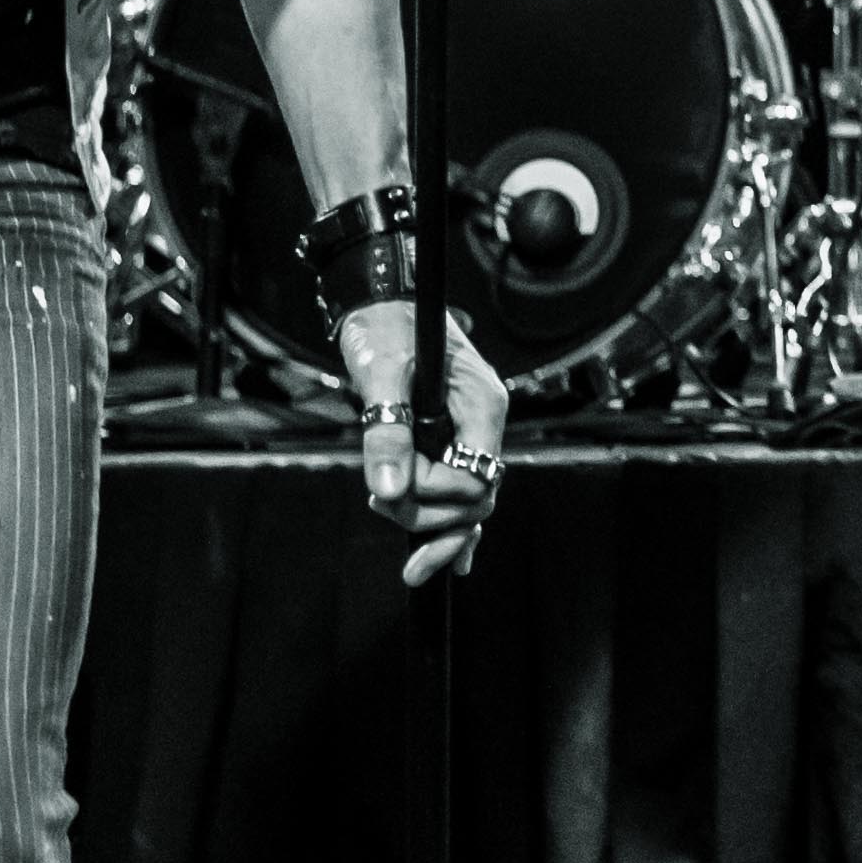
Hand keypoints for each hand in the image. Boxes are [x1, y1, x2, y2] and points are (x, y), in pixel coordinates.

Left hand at [334, 299, 507, 586]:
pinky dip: (450, 528)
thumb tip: (390, 491)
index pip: (474, 480)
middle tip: (376, 502)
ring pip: (468, 504)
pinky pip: (461, 494)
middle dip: (427, 513)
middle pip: (473, 499)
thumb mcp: (381, 374)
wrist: (381, 302)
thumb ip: (386, 433)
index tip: (387, 486)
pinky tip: (445, 560)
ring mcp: (472, 434)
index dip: (432, 495)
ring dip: (427, 520)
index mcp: (483, 406)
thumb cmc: (385, 326)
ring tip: (380, 506)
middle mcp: (485, 424)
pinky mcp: (453, 440)